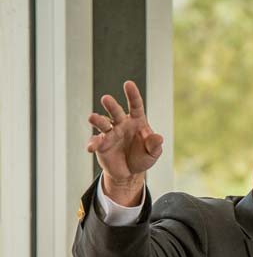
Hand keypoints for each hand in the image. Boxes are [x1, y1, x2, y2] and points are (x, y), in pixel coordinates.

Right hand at [87, 81, 163, 205]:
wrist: (129, 172)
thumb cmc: (142, 157)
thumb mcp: (152, 153)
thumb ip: (155, 145)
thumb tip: (158, 138)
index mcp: (136, 121)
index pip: (135, 106)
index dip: (132, 95)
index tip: (128, 84)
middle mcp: (122, 123)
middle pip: (116, 111)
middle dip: (111, 105)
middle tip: (106, 99)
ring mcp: (110, 133)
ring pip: (103, 123)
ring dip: (97, 120)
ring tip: (92, 117)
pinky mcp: (101, 144)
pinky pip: (96, 142)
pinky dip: (93, 144)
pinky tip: (91, 148)